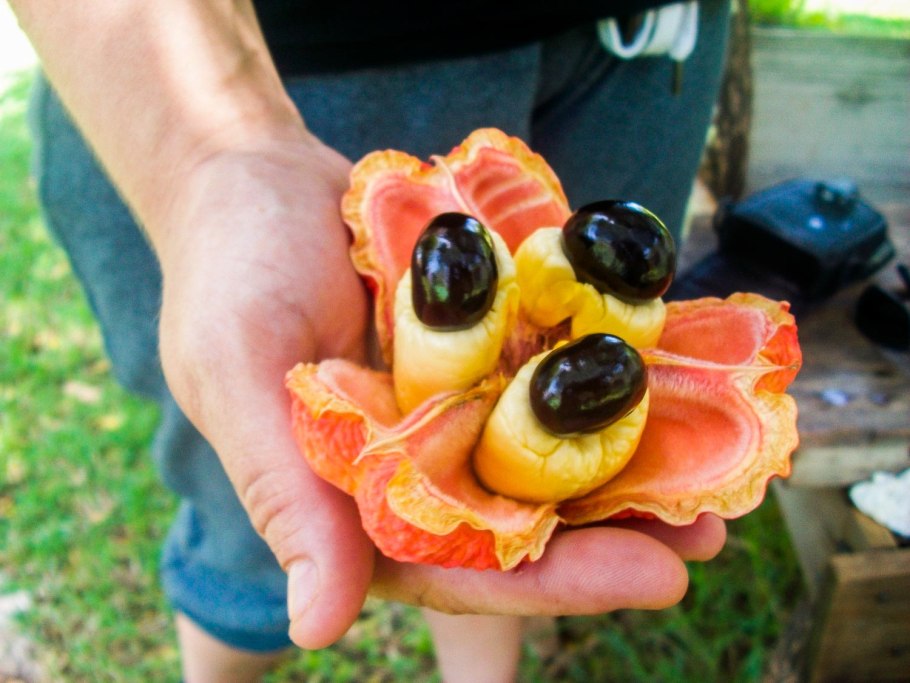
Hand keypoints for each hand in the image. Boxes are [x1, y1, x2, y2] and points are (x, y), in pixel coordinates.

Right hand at [154, 133, 725, 649]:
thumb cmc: (227, 273)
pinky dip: (610, 379)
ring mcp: (452, 402)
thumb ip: (285, 492)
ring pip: (551, 452)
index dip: (555, 581)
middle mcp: (415, 462)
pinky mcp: (480, 344)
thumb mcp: (239, 375)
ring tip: (724, 470)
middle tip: (713, 533)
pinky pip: (550, 370)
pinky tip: (679, 379)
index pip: (460, 563)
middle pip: (525, 518)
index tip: (654, 578)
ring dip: (634, 465)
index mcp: (355, 497)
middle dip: (618, 531)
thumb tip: (320, 626)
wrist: (254, 176)